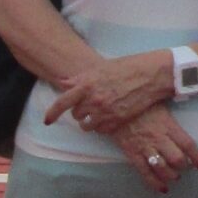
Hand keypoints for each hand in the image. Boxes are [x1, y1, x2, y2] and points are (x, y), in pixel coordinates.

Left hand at [45, 50, 171, 133]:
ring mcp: (105, 113)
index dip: (52, 113)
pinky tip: (110, 115)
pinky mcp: (117, 122)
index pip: (62, 102)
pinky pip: (102, 130)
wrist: (150, 75)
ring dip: (89, 121)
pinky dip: (103, 125)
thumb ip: (80, 79)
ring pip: (87, 126)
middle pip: (76, 115)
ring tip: (98, 112)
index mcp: (87, 84)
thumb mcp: (100, 69)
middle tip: (90, 103)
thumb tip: (62, 83)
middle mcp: (93, 100)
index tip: (47, 121)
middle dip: (80, 111)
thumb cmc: (126, 67)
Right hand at [114, 104, 197, 192]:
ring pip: (163, 168)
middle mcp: (158, 138)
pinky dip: (155, 183)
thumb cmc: (139, 101)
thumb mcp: (159, 99)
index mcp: (167, 125)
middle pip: (177, 159)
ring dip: (172, 175)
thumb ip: (173, 103)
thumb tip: (188, 95)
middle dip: (183, 166)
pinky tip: (162, 188)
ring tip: (174, 176)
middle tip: (184, 166)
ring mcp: (145, 147)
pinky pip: (145, 173)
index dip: (197, 157)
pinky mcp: (132, 153)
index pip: (188, 144)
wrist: (112, 105)